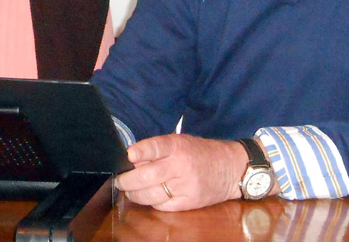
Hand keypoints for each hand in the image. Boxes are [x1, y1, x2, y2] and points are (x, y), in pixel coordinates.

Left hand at [114, 133, 247, 211]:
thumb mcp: (180, 142)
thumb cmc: (200, 153)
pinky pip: (162, 206)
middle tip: (119, 181)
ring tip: (129, 191)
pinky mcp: (189, 202)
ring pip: (151, 194)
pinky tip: (149, 197)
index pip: (156, 147)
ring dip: (135, 194)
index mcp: (177, 146)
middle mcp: (181, 165)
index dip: (141, 151)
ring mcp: (186, 186)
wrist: (230, 168)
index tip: (128, 155)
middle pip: (147, 176)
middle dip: (127, 180)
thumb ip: (157, 151)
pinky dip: (152, 202)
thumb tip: (131, 161)